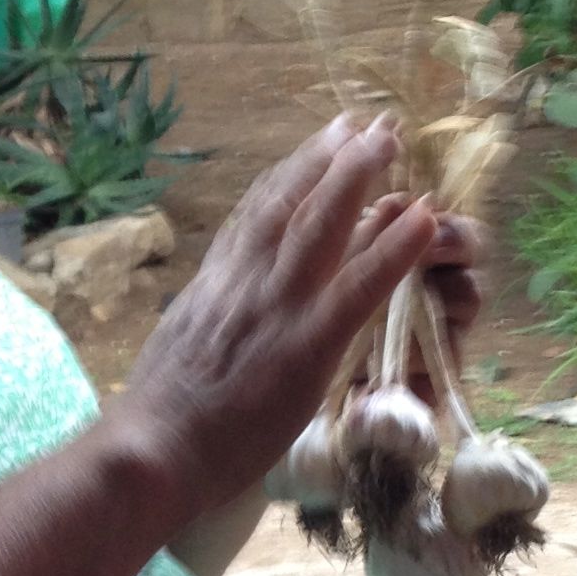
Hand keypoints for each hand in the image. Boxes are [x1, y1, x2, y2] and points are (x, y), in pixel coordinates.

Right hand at [111, 114, 478, 516]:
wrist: (153, 451)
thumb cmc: (155, 424)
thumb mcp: (174, 352)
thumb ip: (202, 323)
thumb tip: (207, 314)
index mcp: (214, 288)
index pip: (252, 219)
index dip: (286, 180)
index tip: (312, 150)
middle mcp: (245, 284)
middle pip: (289, 203)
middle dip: (328, 158)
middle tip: (363, 124)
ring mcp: (278, 309)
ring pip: (322, 224)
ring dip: (359, 176)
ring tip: (390, 140)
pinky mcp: (308, 345)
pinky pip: (359, 286)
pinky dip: (393, 248)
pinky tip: (422, 219)